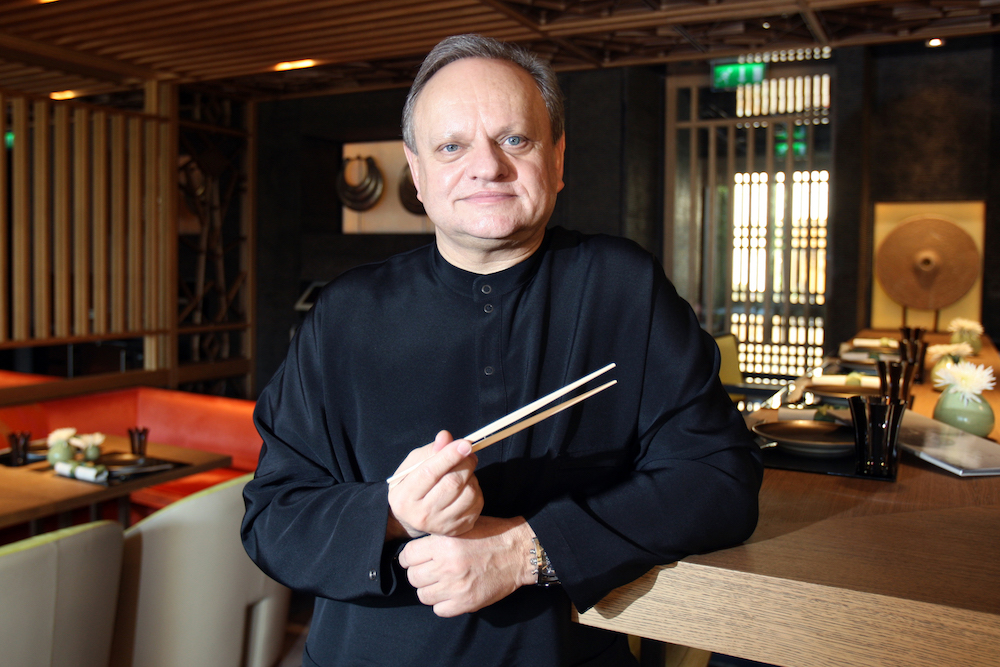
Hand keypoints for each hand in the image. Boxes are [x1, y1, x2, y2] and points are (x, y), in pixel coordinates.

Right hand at [387, 430, 482, 538]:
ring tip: (464, 471)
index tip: (465, 443)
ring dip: (471, 476)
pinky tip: (466, 486)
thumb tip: (446, 437)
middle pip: (452, 483)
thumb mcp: (413, 465)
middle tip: (468, 452)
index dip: (449, 456)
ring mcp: (440, 525)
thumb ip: (430, 451)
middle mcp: (421, 515)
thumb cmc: (412, 485)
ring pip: (468, 493)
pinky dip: (475, 489)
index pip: (430, 472)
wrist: (411, 518)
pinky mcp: (456, 530)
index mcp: (405, 496)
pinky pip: (476, 504)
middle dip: (465, 463)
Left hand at [397, 516, 536, 616]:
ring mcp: (456, 587)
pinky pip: (439, 610)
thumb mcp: (462, 526)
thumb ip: (437, 537)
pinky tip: (452, 593)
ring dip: (430, 589)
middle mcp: (447, 566)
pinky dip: (443, 603)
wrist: (519, 552)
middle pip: (413, 577)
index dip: (409, 557)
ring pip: (423, 595)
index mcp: (443, 543)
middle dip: (419, 573)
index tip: (415, 559)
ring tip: (442, 582)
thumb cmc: (491, 535)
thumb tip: (414, 550)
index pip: (407, 556)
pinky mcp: (467, 602)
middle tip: (430, 570)